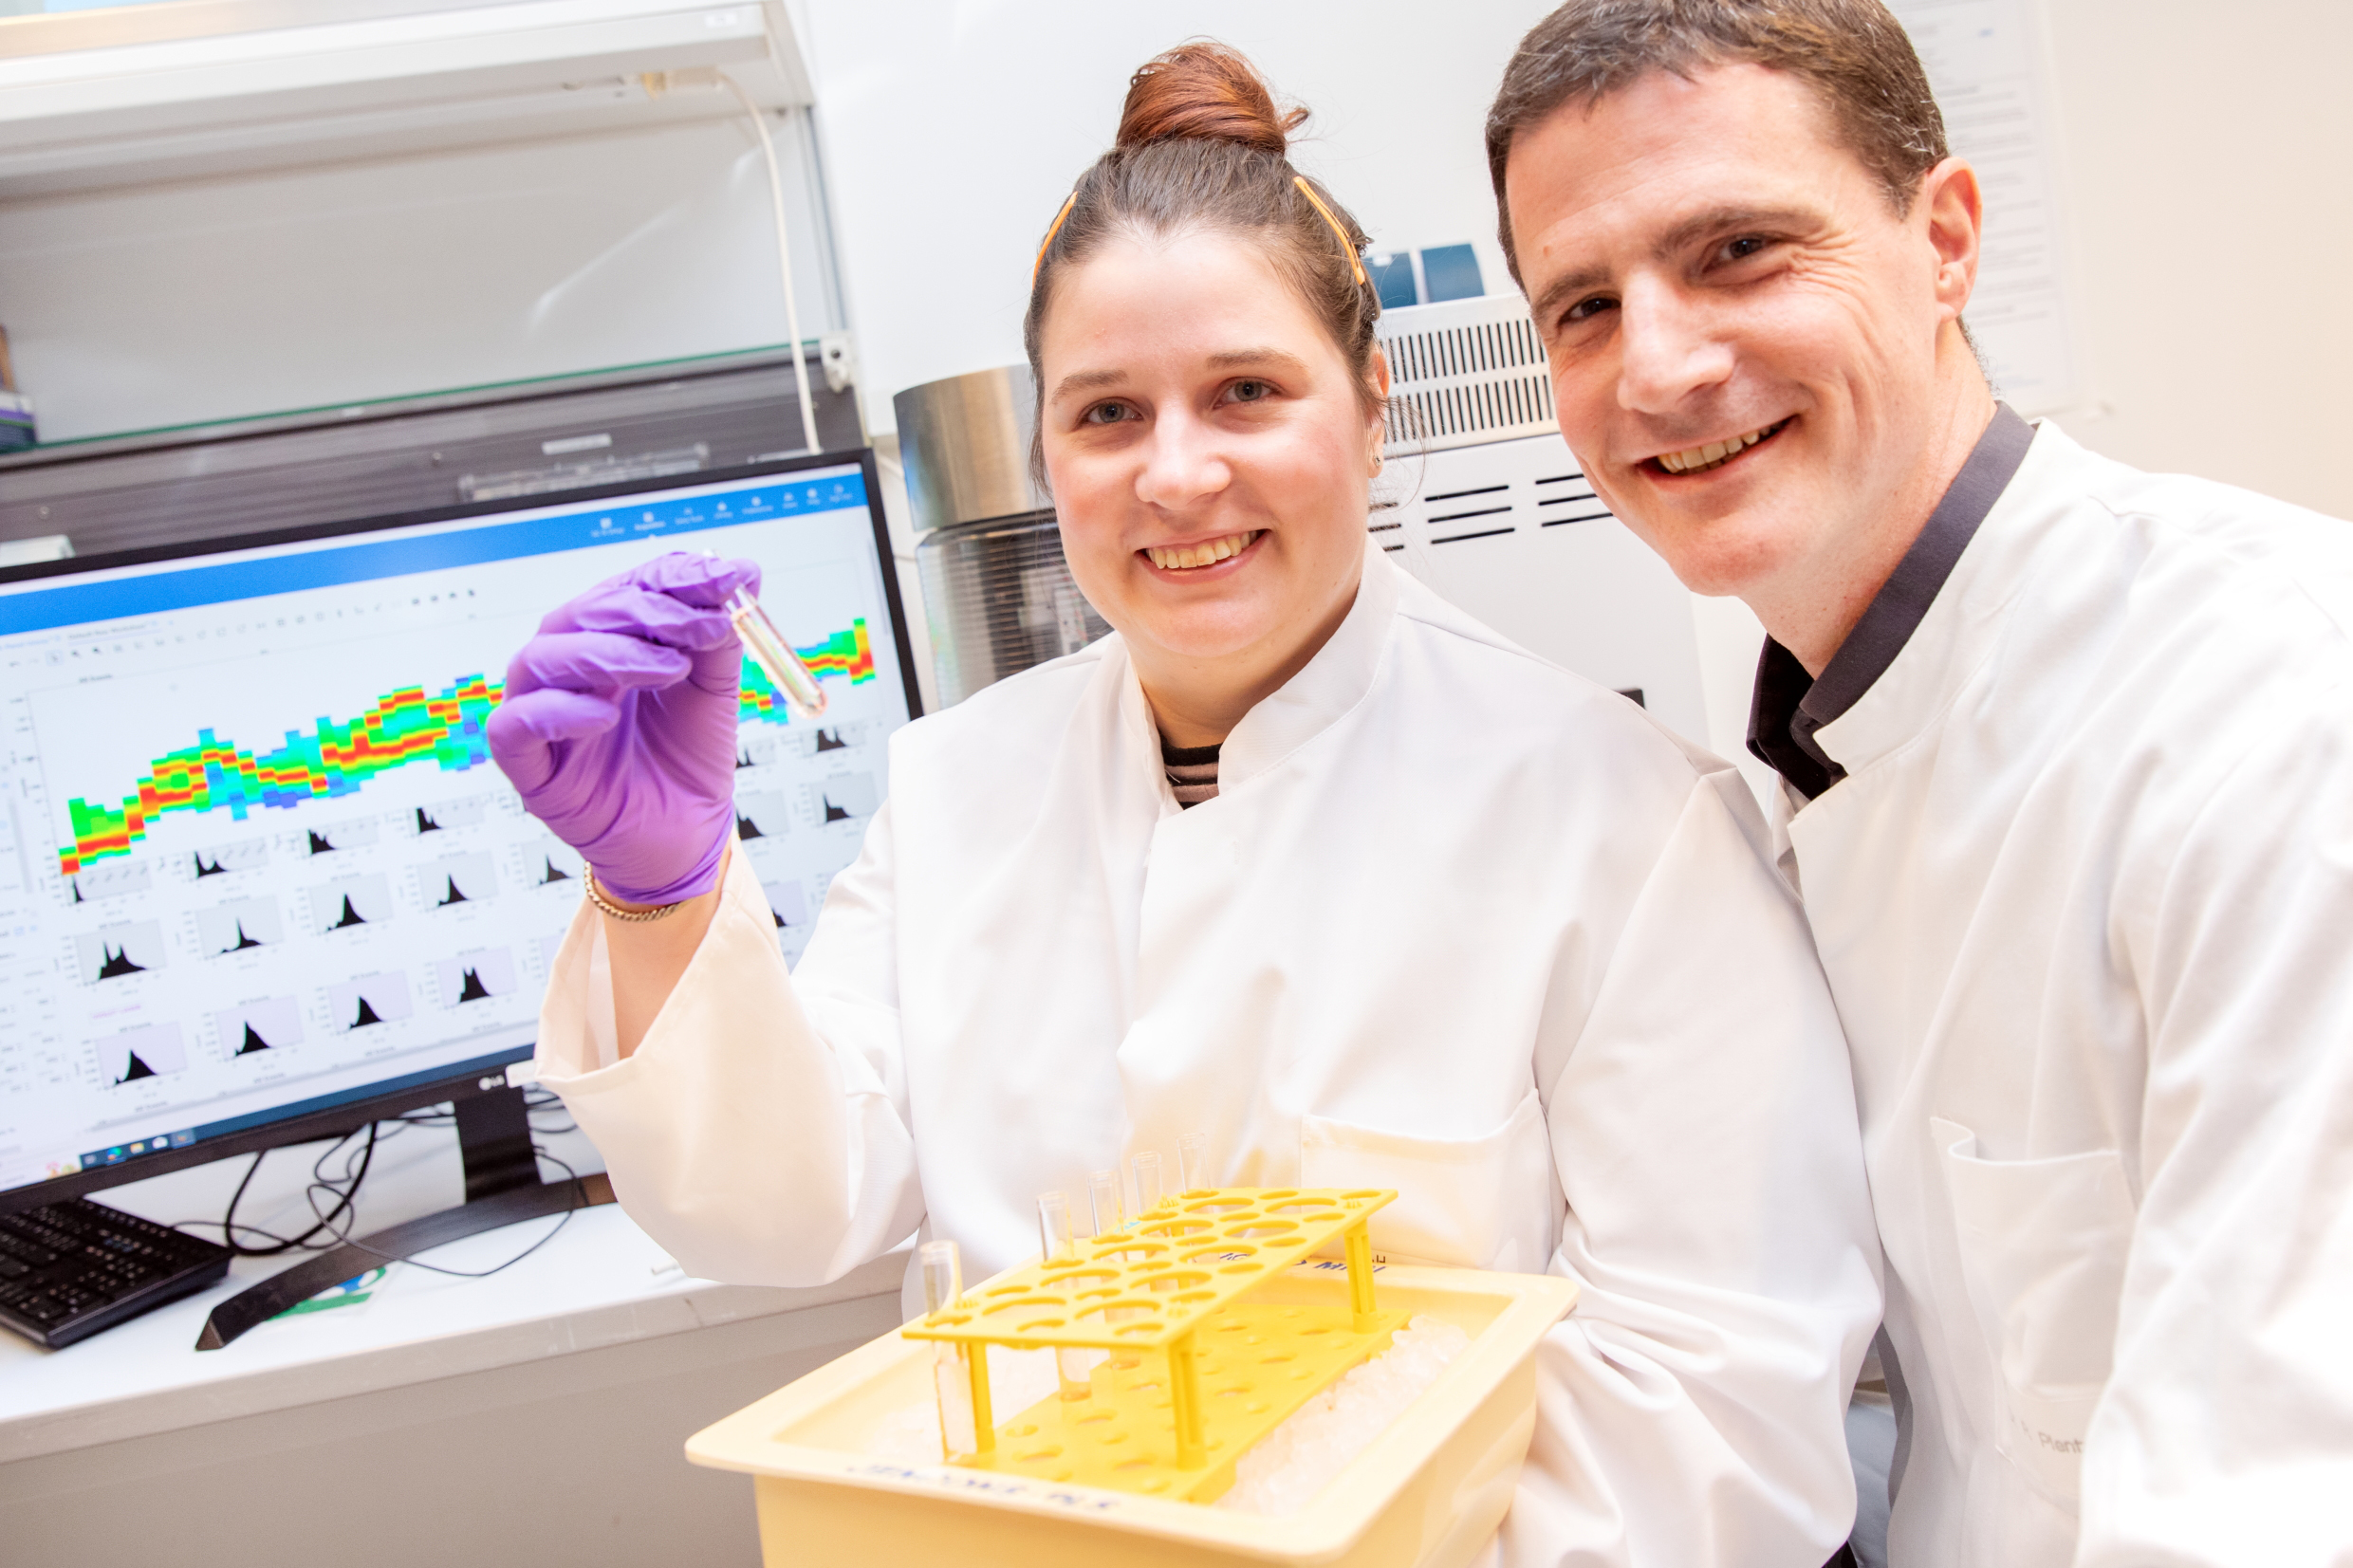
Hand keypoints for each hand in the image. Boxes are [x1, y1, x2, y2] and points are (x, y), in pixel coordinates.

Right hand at [487, 552, 757, 903]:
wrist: (686, 838)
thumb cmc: (687, 762)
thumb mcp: (714, 691)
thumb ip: (719, 637)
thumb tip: (739, 573)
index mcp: (609, 640)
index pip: (628, 589)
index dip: (674, 578)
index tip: (729, 578)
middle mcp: (569, 668)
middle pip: (584, 615)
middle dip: (649, 612)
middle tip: (703, 625)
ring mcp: (543, 713)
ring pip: (544, 659)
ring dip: (609, 652)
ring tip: (670, 667)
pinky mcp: (528, 766)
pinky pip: (515, 726)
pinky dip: (557, 712)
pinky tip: (606, 715)